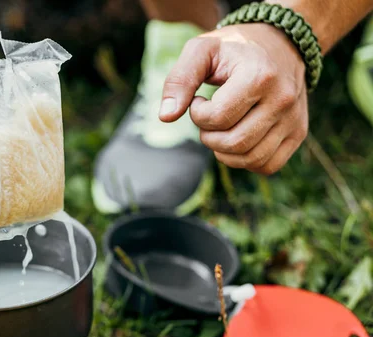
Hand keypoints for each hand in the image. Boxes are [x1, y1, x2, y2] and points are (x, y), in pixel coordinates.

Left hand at [159, 24, 307, 174]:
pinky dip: (246, 161)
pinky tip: (238, 138)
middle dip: (209, 137)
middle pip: (234, 143)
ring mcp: (294, 118)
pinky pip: (268, 165)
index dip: (197, 114)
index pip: (217, 118)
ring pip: (251, 160)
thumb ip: (179, 80)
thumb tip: (165, 117)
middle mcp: (282, 99)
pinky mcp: (299, 132)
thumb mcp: (201, 51)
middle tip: (208, 118)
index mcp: (259, 76)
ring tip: (222, 128)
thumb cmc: (232, 49)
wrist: (277, 42)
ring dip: (224, 152)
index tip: (199, 100)